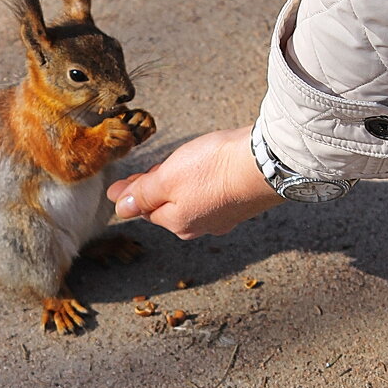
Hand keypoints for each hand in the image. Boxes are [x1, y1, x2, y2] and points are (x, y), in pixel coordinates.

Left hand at [106, 126, 283, 239]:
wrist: (267, 163)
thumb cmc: (214, 169)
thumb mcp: (166, 179)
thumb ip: (142, 194)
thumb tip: (120, 207)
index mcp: (178, 222)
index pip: (146, 209)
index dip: (134, 191)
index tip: (125, 181)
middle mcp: (201, 225)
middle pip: (169, 205)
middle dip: (157, 189)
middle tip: (148, 172)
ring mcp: (224, 215)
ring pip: (192, 199)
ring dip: (182, 183)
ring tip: (176, 166)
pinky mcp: (242, 202)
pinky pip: (214, 192)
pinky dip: (205, 180)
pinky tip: (208, 168)